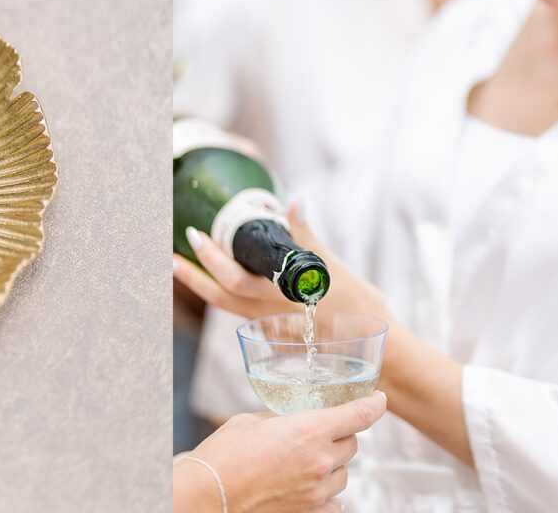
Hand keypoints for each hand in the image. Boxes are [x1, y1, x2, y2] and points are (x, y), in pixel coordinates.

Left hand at [173, 204, 391, 321]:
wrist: (383, 355)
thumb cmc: (361, 310)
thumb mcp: (332, 267)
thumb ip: (306, 236)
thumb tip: (292, 202)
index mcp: (279, 296)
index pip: (233, 279)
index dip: (210, 259)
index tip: (195, 237)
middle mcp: (269, 315)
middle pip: (219, 296)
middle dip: (194, 274)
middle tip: (174, 252)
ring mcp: (272, 327)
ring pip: (227, 306)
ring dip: (204, 286)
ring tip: (183, 267)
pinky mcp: (278, 334)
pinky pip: (241, 313)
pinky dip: (225, 296)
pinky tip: (220, 283)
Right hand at [173, 391, 387, 512]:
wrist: (207, 495)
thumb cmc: (222, 457)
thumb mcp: (252, 421)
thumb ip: (280, 418)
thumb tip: (290, 419)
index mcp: (308, 431)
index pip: (358, 414)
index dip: (374, 404)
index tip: (378, 399)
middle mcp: (319, 462)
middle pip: (353, 444)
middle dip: (343, 433)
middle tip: (324, 429)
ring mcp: (315, 492)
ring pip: (345, 473)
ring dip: (335, 463)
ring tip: (310, 458)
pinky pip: (334, 501)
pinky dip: (328, 492)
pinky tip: (311, 484)